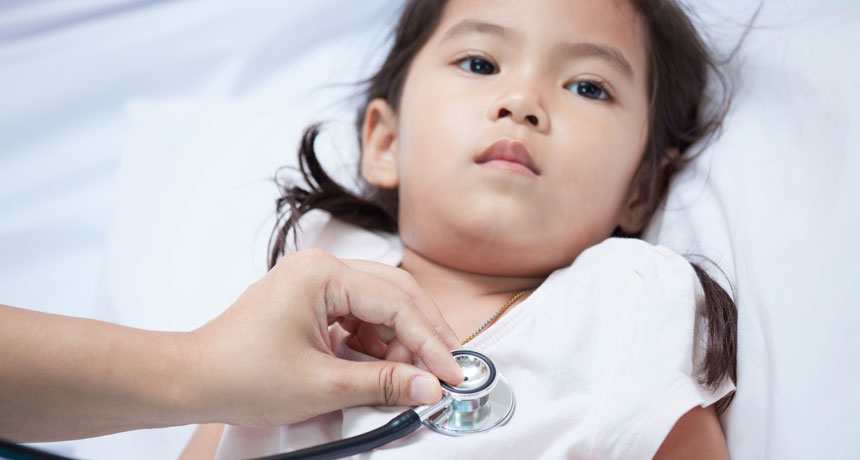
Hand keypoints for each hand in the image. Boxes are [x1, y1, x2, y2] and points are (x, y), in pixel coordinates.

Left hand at [188, 248, 463, 426]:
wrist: (193, 379)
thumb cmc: (242, 375)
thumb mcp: (324, 386)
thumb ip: (385, 383)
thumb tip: (430, 387)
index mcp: (322, 274)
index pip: (397, 304)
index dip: (430, 342)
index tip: (453, 374)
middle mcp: (321, 266)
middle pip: (395, 293)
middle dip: (422, 335)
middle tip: (444, 371)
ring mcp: (315, 280)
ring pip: (380, 303)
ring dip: (399, 339)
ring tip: (407, 376)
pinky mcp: (311, 298)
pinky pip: (359, 313)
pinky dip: (375, 341)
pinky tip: (379, 366)